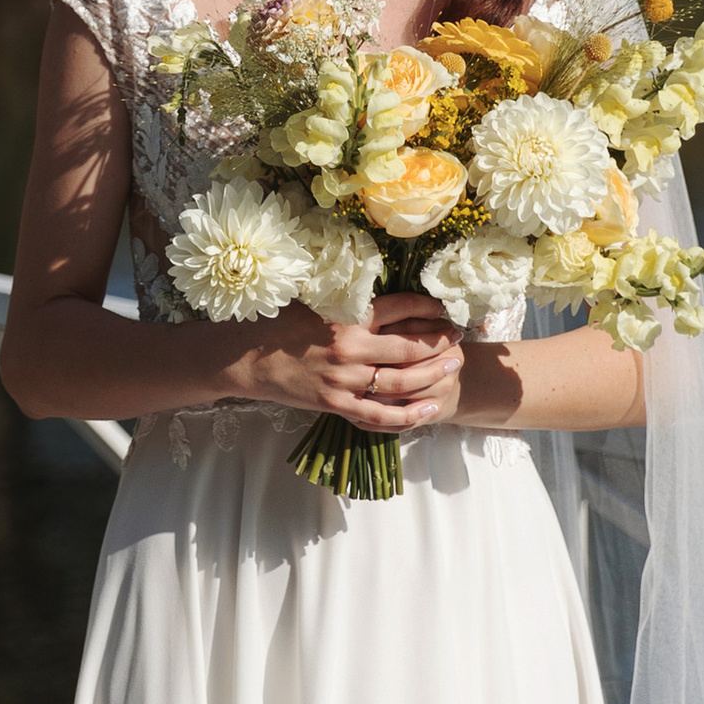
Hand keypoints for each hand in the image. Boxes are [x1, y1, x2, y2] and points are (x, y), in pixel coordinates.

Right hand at [218, 294, 463, 433]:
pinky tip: (427, 409)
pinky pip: (379, 414)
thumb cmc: (277, 322)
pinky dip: (407, 415)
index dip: (426, 306)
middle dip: (439, 342)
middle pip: (408, 347)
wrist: (245, 358)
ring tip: (453, 366)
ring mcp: (344, 379)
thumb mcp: (314, 300)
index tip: (442, 307)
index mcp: (344, 315)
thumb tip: (381, 288)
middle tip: (458, 336)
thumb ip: (348, 299)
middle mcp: (349, 348)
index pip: (399, 306)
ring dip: (432, 375)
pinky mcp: (336, 404)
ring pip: (401, 382)